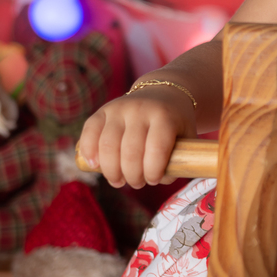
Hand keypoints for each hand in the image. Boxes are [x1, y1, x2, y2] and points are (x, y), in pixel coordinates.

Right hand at [78, 83, 196, 188]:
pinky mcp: (103, 110)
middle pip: (130, 151)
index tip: (154, 180)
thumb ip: (180, 160)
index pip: (156, 148)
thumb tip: (161, 179)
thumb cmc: (175, 123)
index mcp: (165, 116)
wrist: (163, 93)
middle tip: (137, 183)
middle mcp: (141, 109)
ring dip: (111, 171)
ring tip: (119, 180)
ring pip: (108, 145)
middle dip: (132, 176)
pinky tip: (94, 166)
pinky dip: (89, 152)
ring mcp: (120, 108)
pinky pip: (89, 131)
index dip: (153, 171)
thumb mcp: (187, 137)